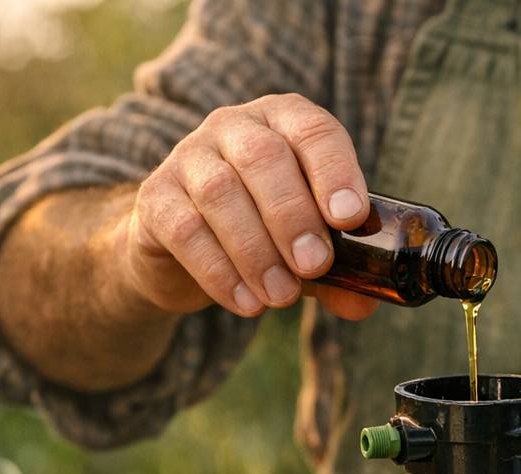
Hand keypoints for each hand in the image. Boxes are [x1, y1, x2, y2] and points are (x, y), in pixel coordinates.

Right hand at [118, 93, 378, 321]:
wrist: (183, 250)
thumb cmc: (263, 234)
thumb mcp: (306, 247)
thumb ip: (339, 271)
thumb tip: (365, 303)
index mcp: (283, 124)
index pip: (313, 129)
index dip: (334, 170)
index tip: (350, 218)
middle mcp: (234, 127)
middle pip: (264, 157)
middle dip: (294, 216)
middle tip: (315, 266)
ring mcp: (188, 157)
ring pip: (220, 192)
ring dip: (257, 251)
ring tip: (282, 297)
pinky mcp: (155, 197)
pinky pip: (185, 229)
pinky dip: (220, 271)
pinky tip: (246, 303)